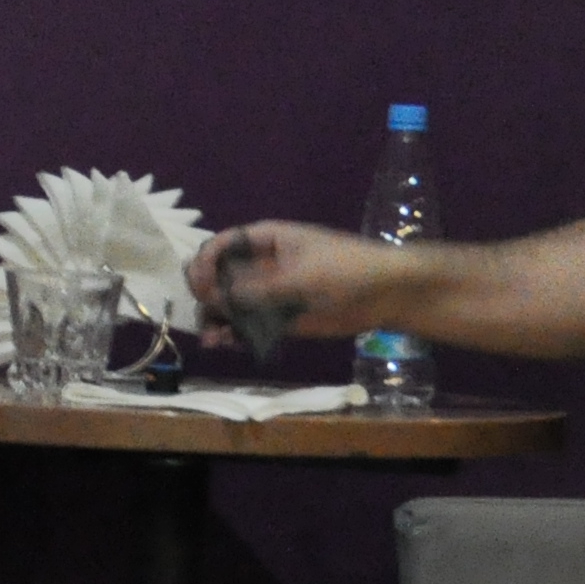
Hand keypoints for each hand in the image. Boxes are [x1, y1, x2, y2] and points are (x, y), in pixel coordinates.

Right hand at [188, 222, 395, 340]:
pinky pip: (250, 325)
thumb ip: (256, 289)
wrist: (385, 292)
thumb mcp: (299, 275)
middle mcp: (262, 265)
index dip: (205, 262)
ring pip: (232, 304)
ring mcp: (270, 293)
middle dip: (207, 294)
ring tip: (212, 338)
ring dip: (217, 318)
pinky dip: (235, 334)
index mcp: (266, 240)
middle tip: (206, 312)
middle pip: (221, 276)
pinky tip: (225, 343)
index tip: (199, 284)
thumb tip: (213, 298)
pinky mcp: (280, 318)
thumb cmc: (344, 268)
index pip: (222, 245)